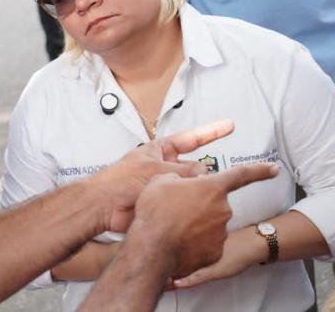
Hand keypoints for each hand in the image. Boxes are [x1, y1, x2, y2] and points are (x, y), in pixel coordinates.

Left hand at [87, 120, 235, 232]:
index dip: (211, 132)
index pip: (191, 138)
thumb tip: (205, 175)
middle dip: (201, 172)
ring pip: (193, 185)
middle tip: (203, 181)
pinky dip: (191, 203)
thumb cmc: (121, 181)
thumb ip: (184, 172)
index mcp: (160, 150)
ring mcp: (166, 184)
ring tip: (193, 196)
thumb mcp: (156, 170)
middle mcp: (164, 165)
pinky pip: (185, 200)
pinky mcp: (165, 202)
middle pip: (195, 165)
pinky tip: (196, 209)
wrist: (104, 206)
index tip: (229, 125)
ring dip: (196, 189)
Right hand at [130, 163, 278, 277]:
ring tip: (173, 227)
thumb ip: (178, 177)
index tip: (274, 169)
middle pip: (215, 203)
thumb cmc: (155, 212)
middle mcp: (223, 210)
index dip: (259, 170)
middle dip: (200, 203)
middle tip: (177, 208)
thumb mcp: (160, 180)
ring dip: (196, 223)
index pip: (241, 175)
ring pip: (210, 224)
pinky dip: (195, 241)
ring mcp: (221, 233)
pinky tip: (179, 241)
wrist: (152, 248)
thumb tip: (180, 182)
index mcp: (212, 188)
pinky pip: (207, 243)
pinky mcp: (215, 253)